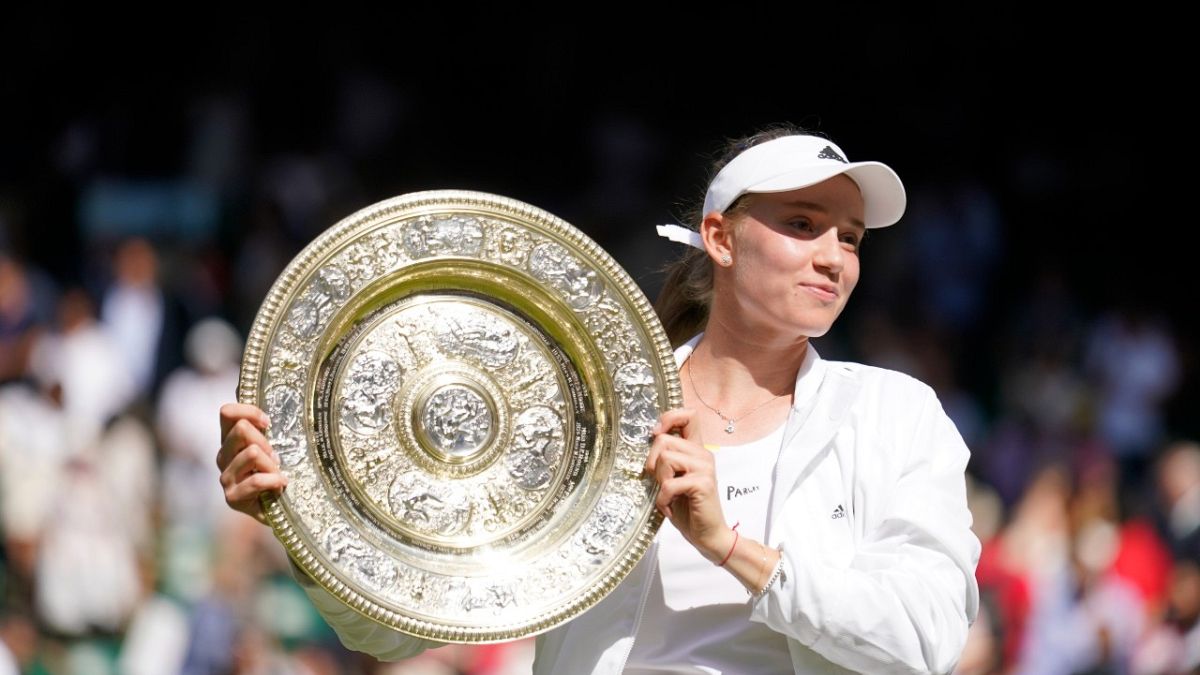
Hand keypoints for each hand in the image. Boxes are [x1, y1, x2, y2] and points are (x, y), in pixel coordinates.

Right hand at [218, 403, 286, 524]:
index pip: (227, 413)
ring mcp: (225, 477)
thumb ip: (261, 420)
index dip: (249, 412)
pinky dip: (275, 481)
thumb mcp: (275, 443)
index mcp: (230, 439)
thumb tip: (244, 382)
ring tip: (278, 474)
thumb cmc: (278, 471)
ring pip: (253, 453)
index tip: (268, 423)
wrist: (281, 508)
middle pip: (241, 430)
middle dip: (266, 440)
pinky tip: (280, 486)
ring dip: (273, 464)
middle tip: (276, 457)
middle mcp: (223, 456)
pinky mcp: (232, 497)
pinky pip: (257, 479)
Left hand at [644, 408, 735, 563]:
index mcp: (697, 450)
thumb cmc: (687, 508)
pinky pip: (669, 484)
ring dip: (660, 482)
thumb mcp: (673, 478)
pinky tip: (670, 508)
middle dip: (653, 463)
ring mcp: (705, 468)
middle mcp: (703, 454)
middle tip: (662, 483)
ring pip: (665, 459)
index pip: (689, 415)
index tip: (656, 434)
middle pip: (664, 440)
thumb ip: (667, 458)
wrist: (707, 535)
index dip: (669, 418)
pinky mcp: (703, 483)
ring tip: (669, 495)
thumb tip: (651, 439)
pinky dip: (663, 500)